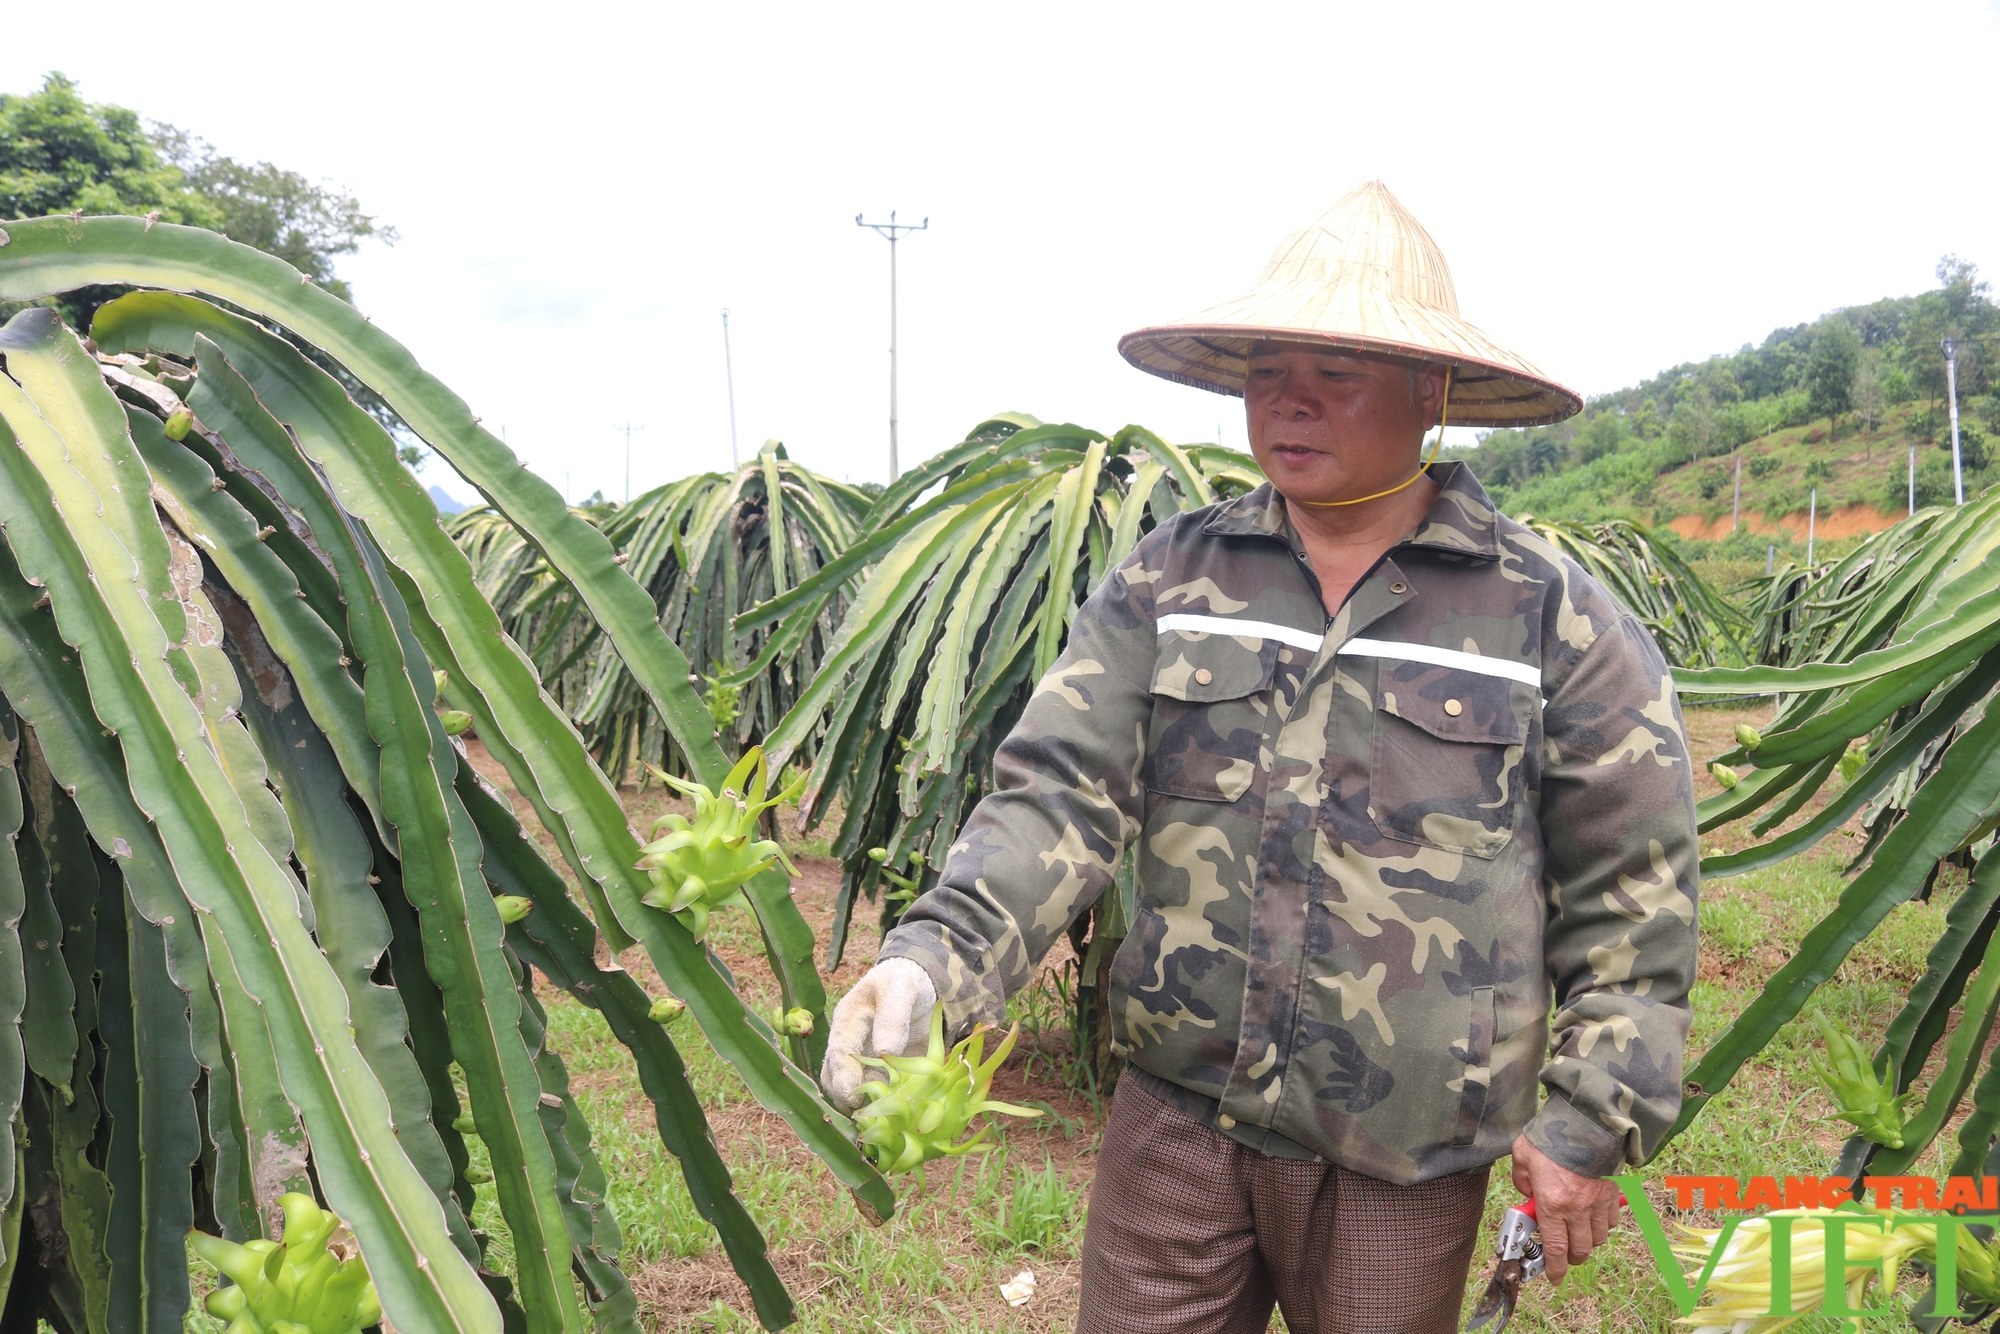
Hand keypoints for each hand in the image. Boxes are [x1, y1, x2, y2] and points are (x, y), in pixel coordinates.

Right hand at [820, 958, 936, 1112]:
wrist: (921, 986)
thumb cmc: (905, 980)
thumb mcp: (902, 987)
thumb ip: (893, 1015)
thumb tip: (885, 1051)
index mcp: (848, 1021)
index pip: (838, 1053)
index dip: (842, 1076)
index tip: (852, 1095)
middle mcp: (850, 1045)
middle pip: (836, 1079)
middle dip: (847, 1099)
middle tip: (869, 1115)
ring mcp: (864, 1062)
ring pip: (851, 1092)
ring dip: (864, 1107)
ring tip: (885, 1117)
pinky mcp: (882, 1075)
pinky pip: (875, 1097)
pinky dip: (883, 1107)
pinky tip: (898, 1115)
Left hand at [1509, 1134, 1622, 1284]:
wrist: (1584, 1122)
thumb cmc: (1550, 1138)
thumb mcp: (1522, 1155)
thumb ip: (1521, 1179)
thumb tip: (1526, 1192)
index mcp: (1551, 1204)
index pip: (1555, 1249)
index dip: (1554, 1269)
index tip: (1553, 1278)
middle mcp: (1576, 1209)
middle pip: (1579, 1250)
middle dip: (1570, 1257)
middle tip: (1562, 1252)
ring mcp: (1597, 1204)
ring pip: (1598, 1239)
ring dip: (1587, 1241)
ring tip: (1576, 1230)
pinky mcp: (1612, 1195)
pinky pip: (1611, 1222)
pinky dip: (1603, 1224)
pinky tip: (1592, 1214)